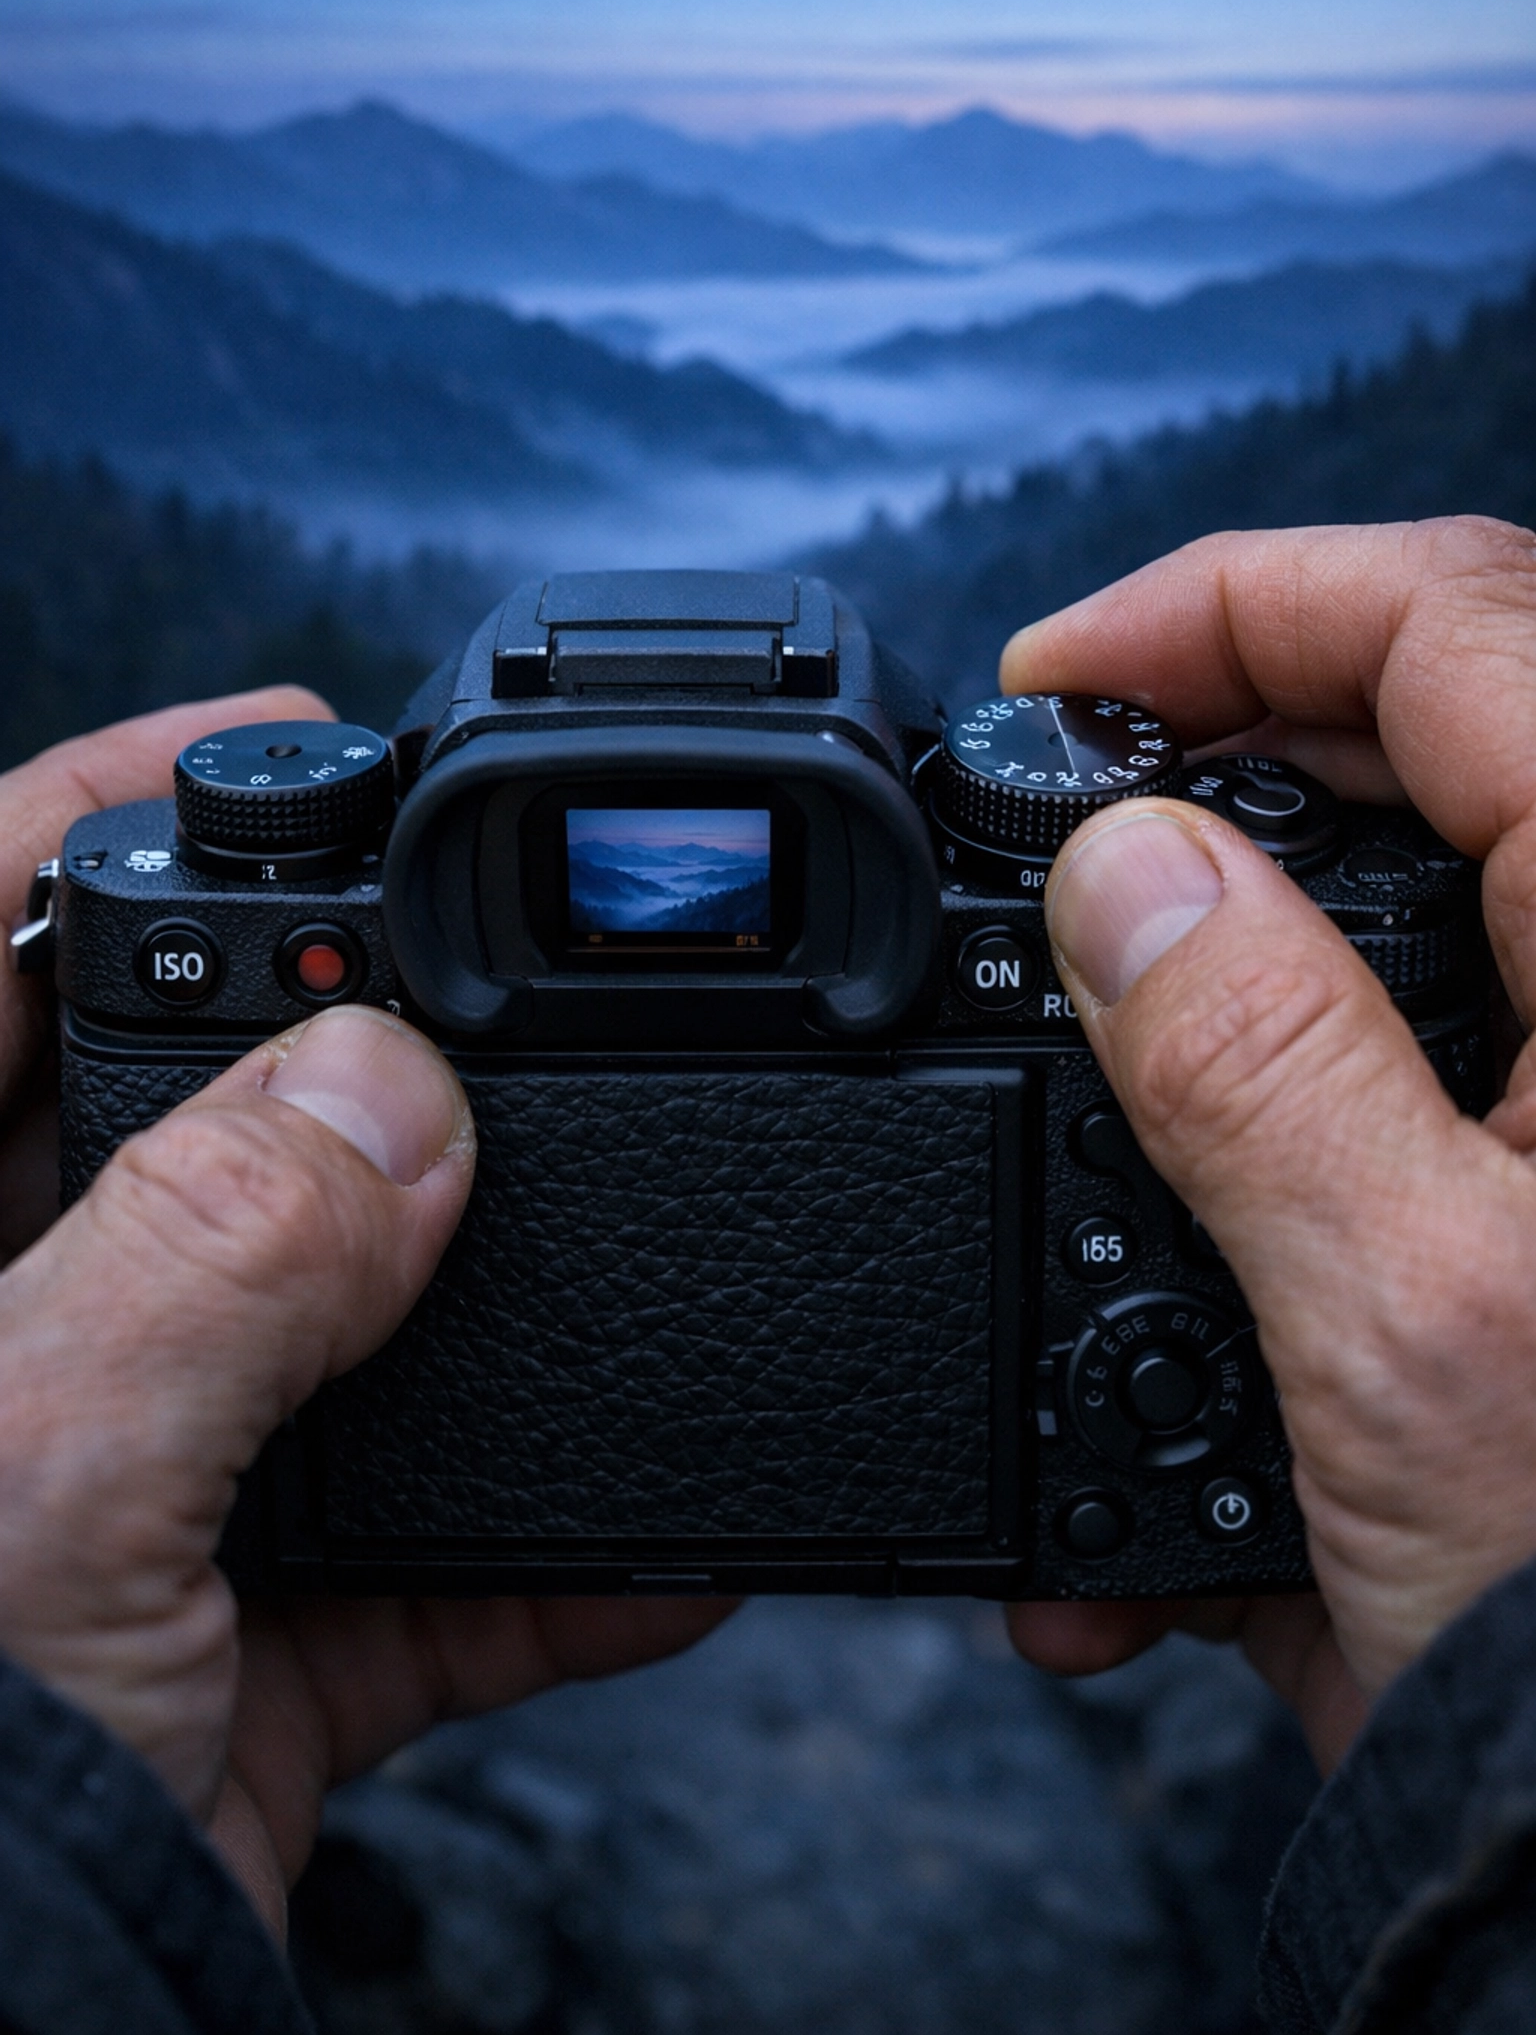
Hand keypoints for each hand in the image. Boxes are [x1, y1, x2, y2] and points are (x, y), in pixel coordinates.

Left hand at [0, 696, 726, 1934]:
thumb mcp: (33, 1481)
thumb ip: (212, 1259)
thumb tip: (391, 1091)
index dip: (92, 804)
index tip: (265, 740)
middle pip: (174, 1116)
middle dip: (343, 1050)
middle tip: (491, 983)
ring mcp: (110, 1504)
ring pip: (326, 1336)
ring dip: (489, 1313)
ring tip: (620, 1224)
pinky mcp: (218, 1653)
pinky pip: (415, 1559)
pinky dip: (548, 1554)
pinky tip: (663, 1539)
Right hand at [998, 517, 1535, 1771]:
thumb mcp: (1404, 1330)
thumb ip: (1251, 1059)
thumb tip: (1127, 868)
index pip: (1455, 623)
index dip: (1232, 601)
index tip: (1056, 675)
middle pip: (1434, 743)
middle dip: (1212, 769)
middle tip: (1051, 843)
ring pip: (1401, 920)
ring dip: (1220, 975)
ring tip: (1078, 1051)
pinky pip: (1397, 1099)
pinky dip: (1264, 1144)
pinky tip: (1167, 1268)